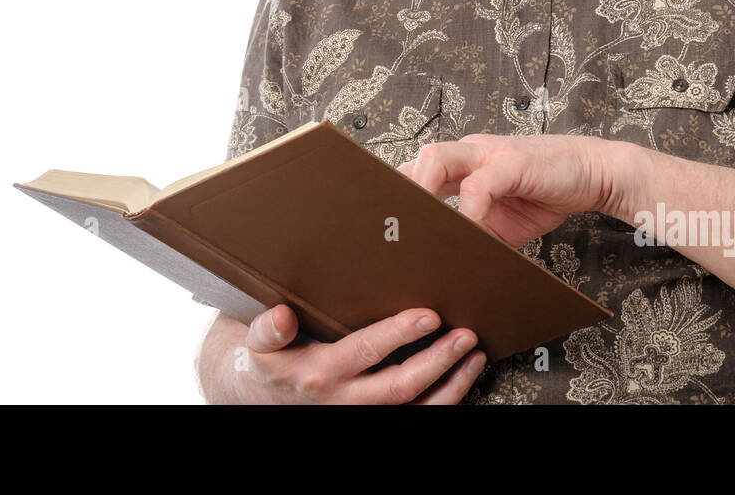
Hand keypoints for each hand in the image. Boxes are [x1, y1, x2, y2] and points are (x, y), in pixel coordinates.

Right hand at [231, 304, 486, 403]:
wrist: (259, 396)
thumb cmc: (267, 360)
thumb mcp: (258, 343)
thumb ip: (268, 329)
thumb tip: (282, 317)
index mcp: (319, 372)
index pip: (365, 352)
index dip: (398, 334)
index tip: (428, 315)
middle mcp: (344, 400)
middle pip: (399, 386)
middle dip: (437, 361)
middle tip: (465, 334)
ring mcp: (361, 414)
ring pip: (415, 409)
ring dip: (451, 385)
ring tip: (475, 354)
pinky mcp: (372, 418)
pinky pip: (416, 417)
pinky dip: (444, 400)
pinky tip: (465, 376)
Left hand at [398, 133, 619, 247]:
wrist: (591, 173)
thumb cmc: (544, 194)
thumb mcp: (500, 225)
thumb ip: (473, 236)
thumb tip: (442, 268)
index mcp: (462, 166)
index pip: (417, 173)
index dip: (397, 196)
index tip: (380, 227)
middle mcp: (469, 153)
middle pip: (415, 161)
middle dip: (397, 191)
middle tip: (388, 230)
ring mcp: (489, 154)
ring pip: (437, 158)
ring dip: (422, 191)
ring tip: (419, 227)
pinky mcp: (512, 163)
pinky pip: (479, 183)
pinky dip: (468, 209)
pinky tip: (468, 231)